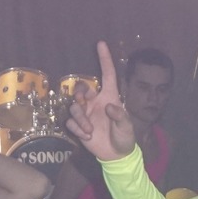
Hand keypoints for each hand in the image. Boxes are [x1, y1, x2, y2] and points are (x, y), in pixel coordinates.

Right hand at [66, 41, 136, 160]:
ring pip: (74, 107)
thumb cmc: (124, 137)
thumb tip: (108, 107)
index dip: (104, 59)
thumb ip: (120, 116)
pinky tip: (87, 136)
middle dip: (79, 94)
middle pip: (81, 88)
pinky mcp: (79, 126)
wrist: (115, 155)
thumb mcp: (127, 127)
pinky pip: (70, 122)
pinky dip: (77, 129)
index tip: (101, 43)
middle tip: (83, 104)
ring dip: (80, 118)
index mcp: (110, 97)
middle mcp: (96, 102)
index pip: (107, 74)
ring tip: (90, 131)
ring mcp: (86, 114)